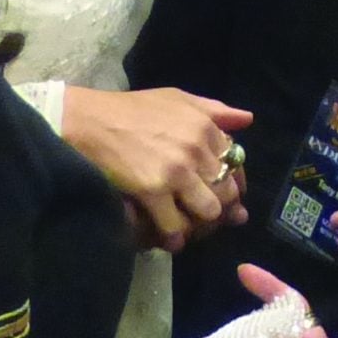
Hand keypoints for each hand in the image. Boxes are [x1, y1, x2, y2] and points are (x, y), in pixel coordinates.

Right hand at [56, 87, 250, 251]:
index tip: (225, 195)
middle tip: (204, 215)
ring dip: (199, 223)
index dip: (233, 183)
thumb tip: (248, 120)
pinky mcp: (153, 191)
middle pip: (227, 191)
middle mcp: (196, 149)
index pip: (236, 164)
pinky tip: (169, 238)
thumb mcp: (177, 99)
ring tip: (187, 225)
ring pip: (208, 212)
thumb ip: (214, 110)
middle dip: (220, 207)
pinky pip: (176, 225)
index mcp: (205, 126)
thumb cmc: (132, 109)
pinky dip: (174, 237)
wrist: (90, 121)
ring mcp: (176, 171)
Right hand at [226, 266, 337, 337]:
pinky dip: (230, 335)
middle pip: (275, 315)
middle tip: (240, 280)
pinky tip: (218, 330)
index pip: (295, 306)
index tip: (244, 271)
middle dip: (259, 297)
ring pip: (256, 329)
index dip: (275, 286)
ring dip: (243, 317)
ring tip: (227, 299)